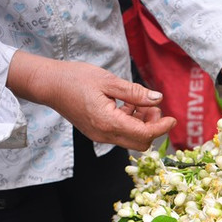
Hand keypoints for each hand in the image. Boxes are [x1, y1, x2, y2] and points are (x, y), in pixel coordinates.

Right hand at [6, 51, 175, 150]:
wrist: (49, 84)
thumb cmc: (75, 78)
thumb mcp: (108, 81)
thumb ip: (135, 93)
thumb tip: (158, 99)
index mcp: (108, 122)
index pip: (144, 134)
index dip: (162, 128)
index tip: (173, 119)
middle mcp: (104, 135)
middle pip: (140, 143)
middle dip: (152, 127)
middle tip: (152, 107)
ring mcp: (100, 136)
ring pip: (131, 139)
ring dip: (142, 124)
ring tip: (139, 102)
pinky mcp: (97, 132)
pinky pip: (120, 134)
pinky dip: (130, 122)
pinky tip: (127, 105)